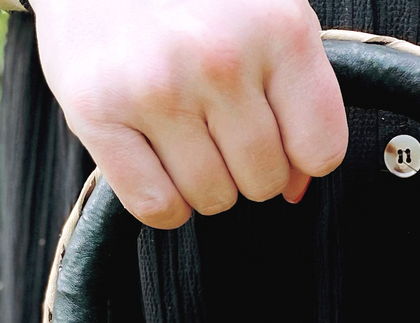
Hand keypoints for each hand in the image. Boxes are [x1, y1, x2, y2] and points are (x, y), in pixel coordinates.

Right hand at [34, 0, 347, 228]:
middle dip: (246, 166)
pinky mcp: (97, 111)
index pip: (322, 150)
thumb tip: (295, 188)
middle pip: (264, 182)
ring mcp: (156, 87)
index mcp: (279, 28)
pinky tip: (154, 157)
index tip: (276, 133)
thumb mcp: (264, 10)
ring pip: (212, 198)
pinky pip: (156, 207)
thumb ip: (294, 91)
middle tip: (217, 123)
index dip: (300, 155)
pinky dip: (162, 199)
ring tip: (182, 128)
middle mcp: (220, 59)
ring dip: (202, 181)